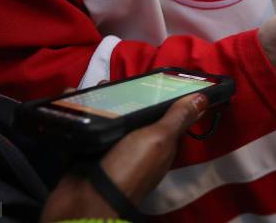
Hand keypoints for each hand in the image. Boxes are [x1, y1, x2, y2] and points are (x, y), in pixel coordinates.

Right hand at [40, 93, 208, 221]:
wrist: (87, 200)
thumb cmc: (129, 167)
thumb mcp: (158, 139)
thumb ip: (177, 118)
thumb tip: (204, 98)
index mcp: (158, 144)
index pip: (163, 115)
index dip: (159, 96)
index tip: (150, 75)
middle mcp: (137, 145)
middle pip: (133, 113)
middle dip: (123, 95)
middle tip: (112, 79)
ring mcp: (112, 148)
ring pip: (108, 117)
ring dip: (101, 100)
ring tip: (95, 85)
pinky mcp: (88, 150)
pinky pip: (87, 124)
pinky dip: (80, 110)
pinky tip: (71, 97)